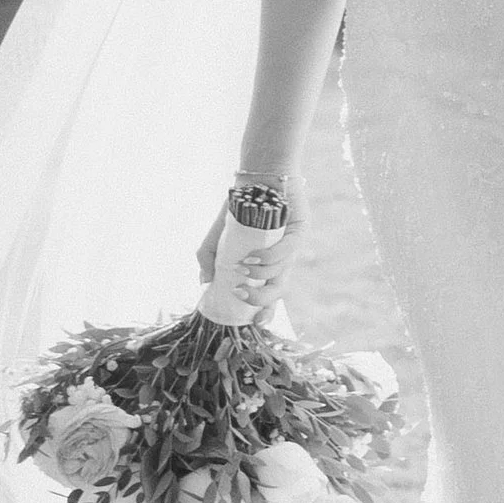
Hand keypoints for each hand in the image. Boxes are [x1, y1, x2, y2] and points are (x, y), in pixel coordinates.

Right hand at [196, 179, 302, 320]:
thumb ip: (208, 260)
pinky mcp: (299, 229)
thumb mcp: (216, 238)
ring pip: (281, 272)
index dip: (266, 310)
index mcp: (267, 264)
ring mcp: (292, 244)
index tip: (256, 323)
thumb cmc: (237, 209)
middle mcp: (282, 258)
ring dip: (259, 275)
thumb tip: (205, 285)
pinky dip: (267, 258)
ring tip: (241, 268)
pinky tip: (251, 258)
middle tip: (240, 295)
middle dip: (261, 299)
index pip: (270, 293)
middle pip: (279, 289)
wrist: (253, 179)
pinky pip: (286, 251)